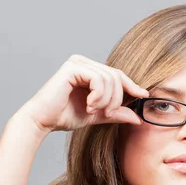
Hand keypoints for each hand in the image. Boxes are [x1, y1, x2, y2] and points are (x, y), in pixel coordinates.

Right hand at [17, 54, 148, 132]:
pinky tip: (88, 105)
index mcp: (89, 70)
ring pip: (109, 79)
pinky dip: (98, 95)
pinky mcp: (72, 67)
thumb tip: (138, 118)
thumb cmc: (65, 116)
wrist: (42, 122)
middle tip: (107, 113)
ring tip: (94, 110)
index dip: (132, 85)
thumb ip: (116, 113)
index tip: (143, 95)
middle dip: (117, 97)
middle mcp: (83, 62)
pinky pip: (98, 79)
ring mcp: (77, 62)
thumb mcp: (98, 115)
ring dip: (107, 99)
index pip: (117, 74)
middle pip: (116, 76)